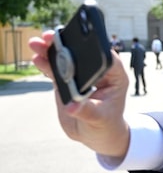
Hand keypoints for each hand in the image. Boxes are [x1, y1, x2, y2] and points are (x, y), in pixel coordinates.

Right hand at [29, 31, 130, 157]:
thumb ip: (86, 110)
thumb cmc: (106, 125)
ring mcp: (81, 75)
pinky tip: (37, 58)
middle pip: (82, 53)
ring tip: (36, 44)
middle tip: (50, 37)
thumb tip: (72, 105)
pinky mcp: (67, 81)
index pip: (105, 56)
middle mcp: (99, 72)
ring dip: (52, 50)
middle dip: (66, 44)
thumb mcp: (99, 118)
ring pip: (67, 58)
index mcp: (115, 76)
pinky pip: (56, 69)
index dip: (91, 48)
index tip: (77, 41)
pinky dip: (46, 64)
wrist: (95, 134)